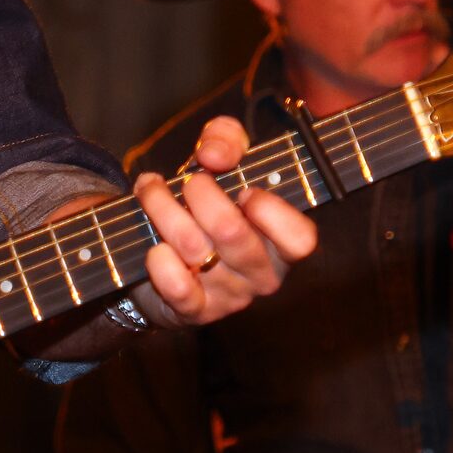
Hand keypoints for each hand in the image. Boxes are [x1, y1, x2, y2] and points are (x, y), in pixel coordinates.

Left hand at [131, 116, 317, 327]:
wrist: (165, 258)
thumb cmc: (205, 204)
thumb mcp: (222, 161)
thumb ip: (226, 140)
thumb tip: (214, 154)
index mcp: (282, 241)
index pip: (301, 239)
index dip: (272, 211)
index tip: (245, 190)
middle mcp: (262, 272)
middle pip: (232, 232)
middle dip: (200, 193)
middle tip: (189, 181)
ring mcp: (230, 295)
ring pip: (194, 248)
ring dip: (163, 209)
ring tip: (151, 190)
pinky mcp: (196, 311)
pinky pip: (178, 288)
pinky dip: (160, 260)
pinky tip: (154, 245)